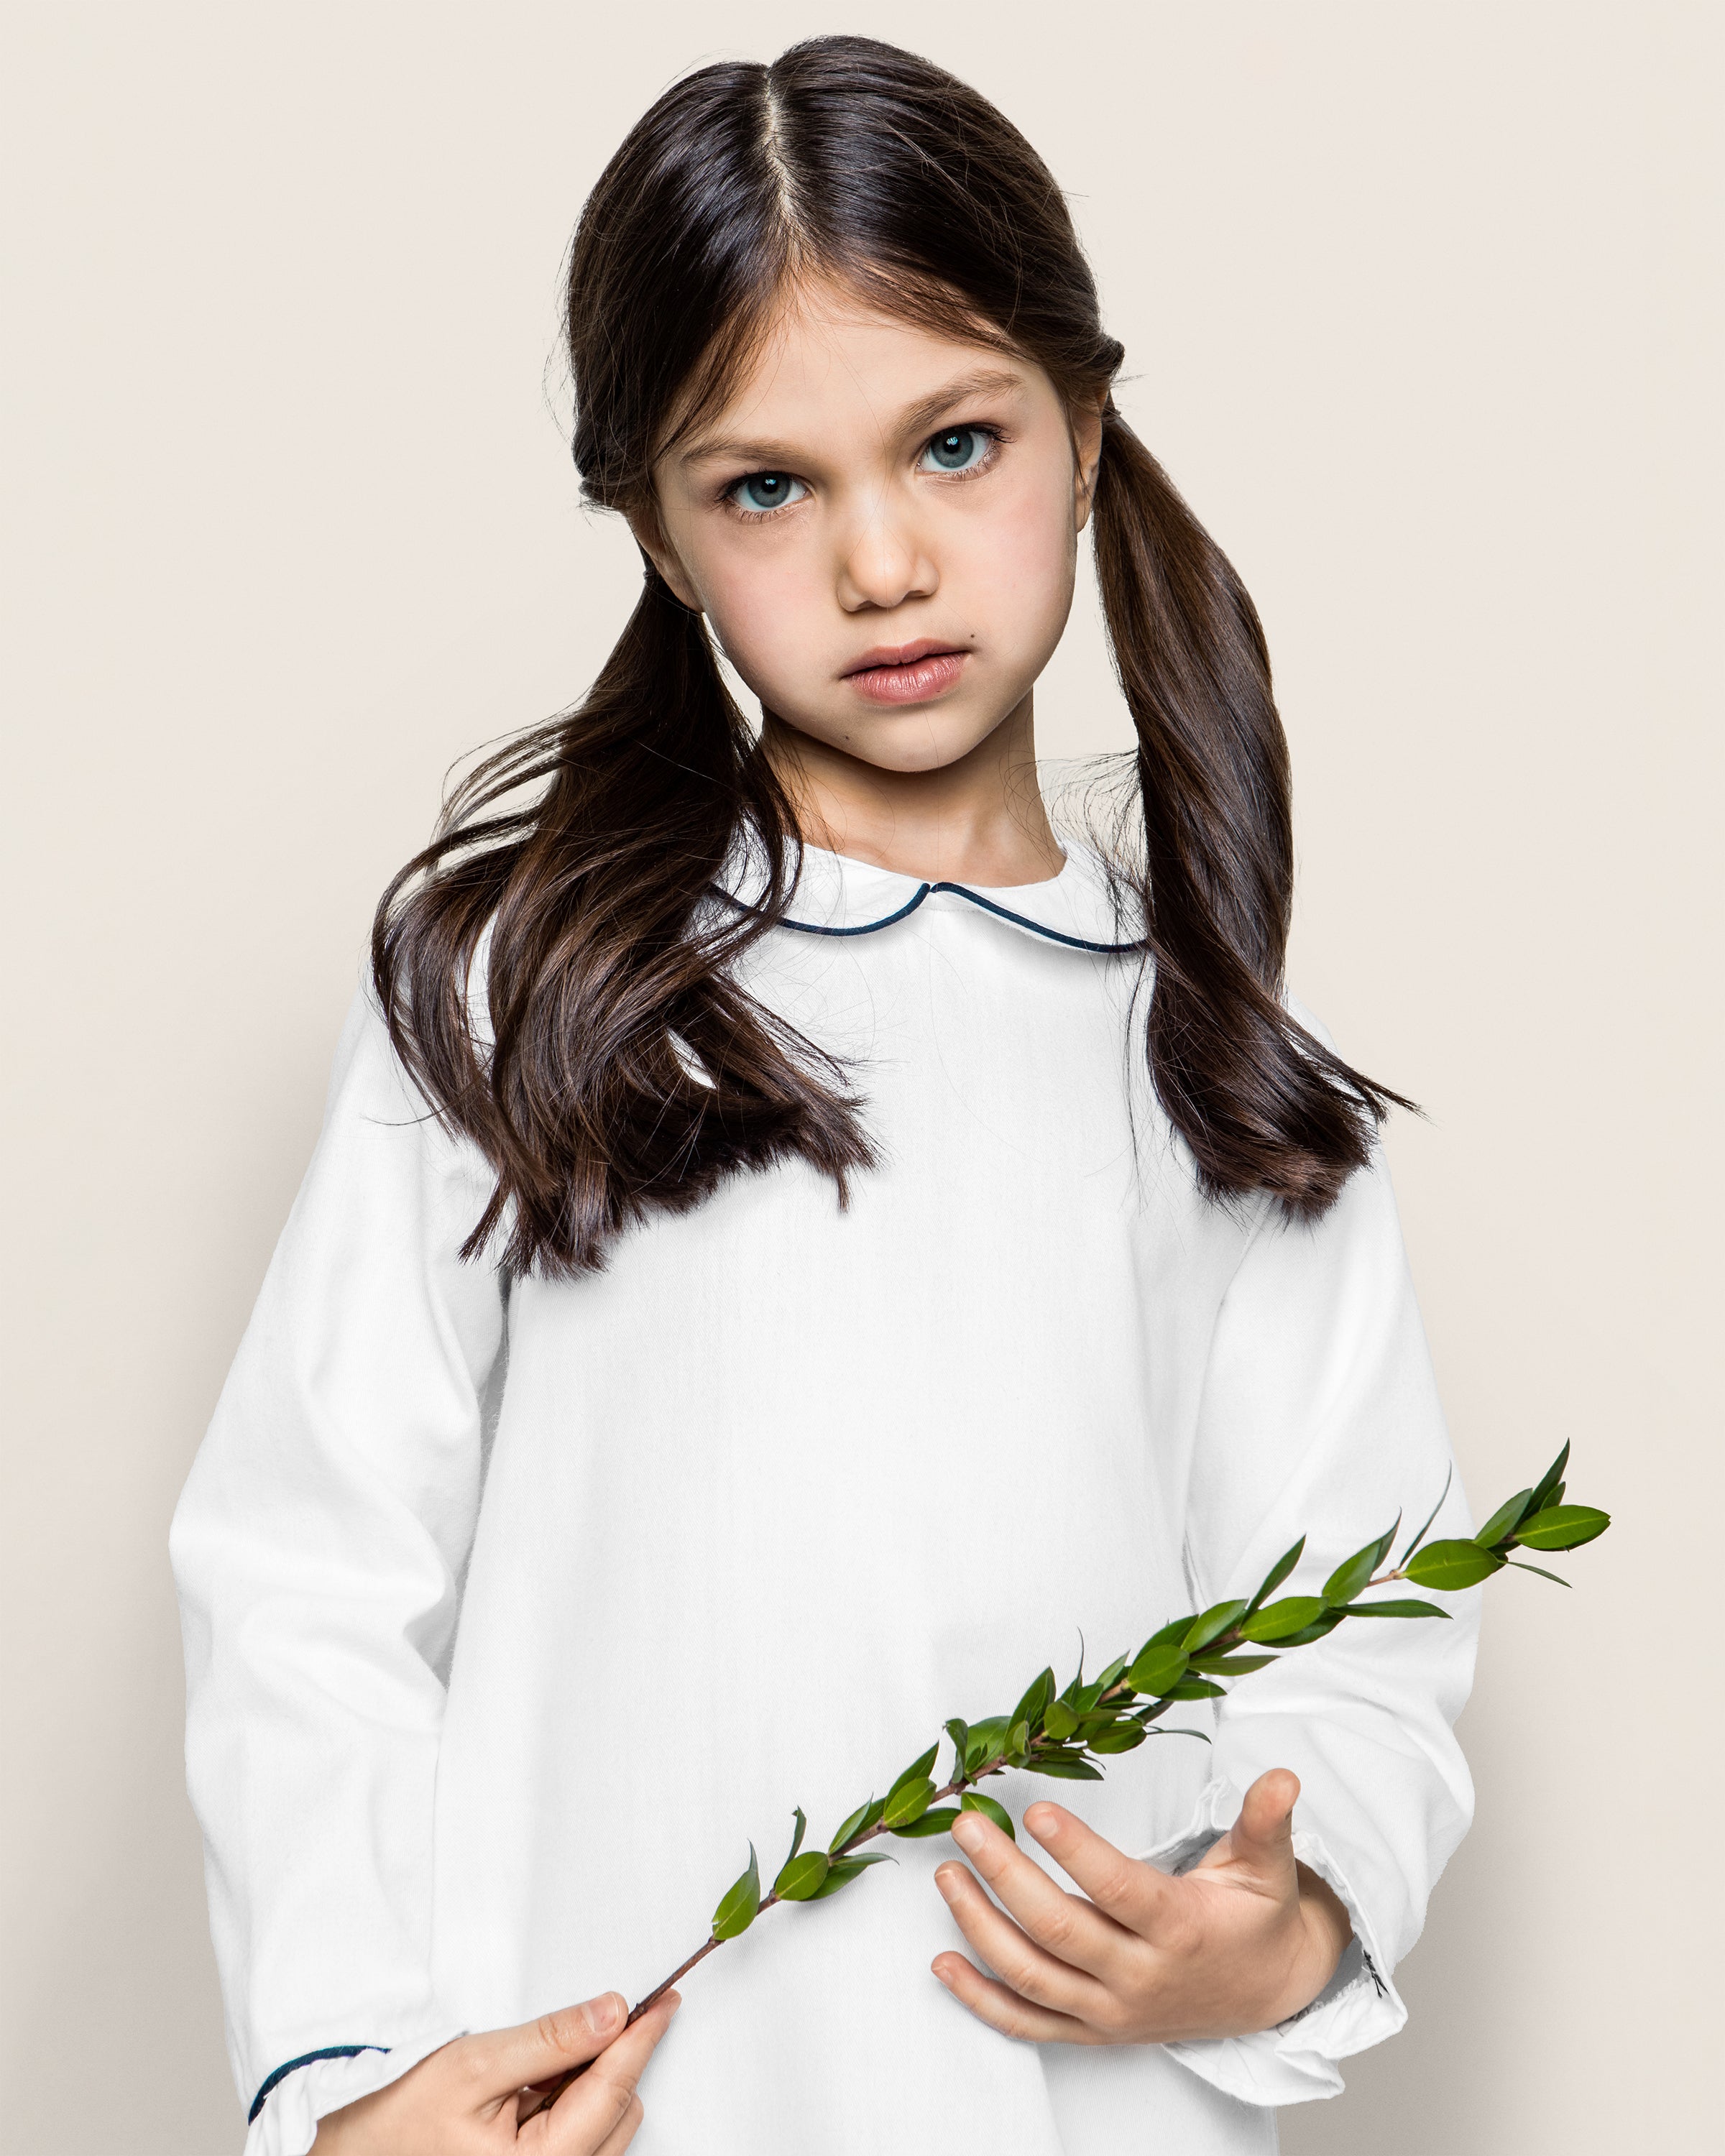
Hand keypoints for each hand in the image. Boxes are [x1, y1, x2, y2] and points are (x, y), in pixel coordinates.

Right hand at [310, 1989, 679, 2152]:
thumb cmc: (399, 2126)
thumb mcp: (474, 2067)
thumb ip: (549, 2041)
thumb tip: (611, 2012)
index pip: (614, 2088)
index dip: (642, 2036)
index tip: (666, 2002)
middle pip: (619, 2110)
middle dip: (610, 2060)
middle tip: (581, 2023)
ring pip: (607, 2127)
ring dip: (590, 2085)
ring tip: (533, 2071)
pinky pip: (584, 2141)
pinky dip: (574, 2106)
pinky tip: (534, 2093)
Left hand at [931, 1768, 1350, 2044]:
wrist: (1266, 1995)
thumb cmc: (1256, 1918)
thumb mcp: (1268, 1866)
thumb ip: (1265, 1821)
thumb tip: (1284, 1776)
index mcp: (1181, 1929)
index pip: (1119, 1890)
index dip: (1077, 1852)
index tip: (1036, 1811)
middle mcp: (1141, 1977)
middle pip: (1061, 1930)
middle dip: (1006, 1877)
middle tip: (968, 1826)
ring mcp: (1112, 2011)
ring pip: (1033, 1977)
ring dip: (980, 1927)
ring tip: (947, 1875)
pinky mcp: (1094, 2032)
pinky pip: (1028, 2025)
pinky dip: (981, 2000)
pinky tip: (944, 1962)